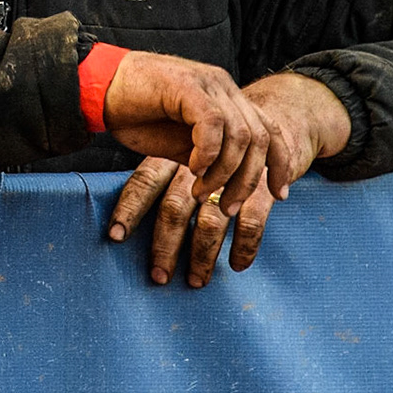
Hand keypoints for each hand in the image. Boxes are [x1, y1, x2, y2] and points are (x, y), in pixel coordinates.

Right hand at [102, 50, 283, 215]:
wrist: (99, 87)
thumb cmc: (135, 113)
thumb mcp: (182, 141)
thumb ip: (209, 155)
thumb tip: (230, 184)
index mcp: (227, 97)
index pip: (271, 130)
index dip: (280, 164)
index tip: (278, 195)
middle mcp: (224, 87)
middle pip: (262, 137)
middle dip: (249, 180)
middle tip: (229, 208)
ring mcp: (208, 84)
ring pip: (241, 135)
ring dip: (225, 172)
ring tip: (202, 192)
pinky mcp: (187, 86)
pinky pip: (213, 125)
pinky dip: (207, 153)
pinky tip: (192, 168)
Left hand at [106, 73, 351, 285]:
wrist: (277, 111)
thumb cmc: (218, 144)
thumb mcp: (183, 151)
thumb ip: (162, 178)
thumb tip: (124, 217)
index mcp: (172, 155)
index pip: (144, 181)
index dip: (129, 209)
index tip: (115, 237)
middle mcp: (197, 163)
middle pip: (175, 206)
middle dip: (165, 245)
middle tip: (158, 277)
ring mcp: (231, 172)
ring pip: (211, 218)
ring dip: (203, 253)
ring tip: (196, 281)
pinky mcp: (263, 183)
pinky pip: (252, 219)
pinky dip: (244, 244)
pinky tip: (237, 264)